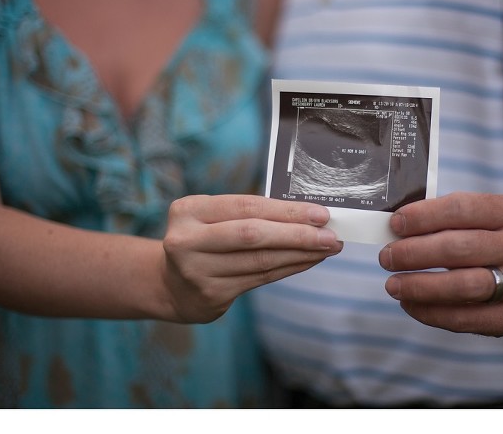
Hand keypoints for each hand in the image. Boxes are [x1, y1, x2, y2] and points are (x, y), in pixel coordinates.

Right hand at [162, 194, 342, 322]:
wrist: (171, 284)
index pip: (246, 206)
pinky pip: (260, 278)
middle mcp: (187, 240)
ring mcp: (196, 271)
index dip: (286, 211)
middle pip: (252, 234)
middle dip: (297, 234)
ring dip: (300, 254)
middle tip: (331, 235)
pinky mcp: (210, 295)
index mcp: (188, 210)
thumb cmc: (204, 240)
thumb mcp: (213, 218)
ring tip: (327, 247)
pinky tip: (308, 261)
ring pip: (260, 260)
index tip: (320, 214)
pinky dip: (289, 268)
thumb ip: (249, 214)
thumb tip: (307, 214)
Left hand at [379, 192, 502, 335]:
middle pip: (459, 249)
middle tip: (386, 257)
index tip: (395, 224)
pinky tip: (409, 304)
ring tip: (393, 284)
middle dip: (415, 253)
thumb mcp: (475, 216)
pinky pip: (465, 318)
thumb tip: (394, 227)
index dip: (424, 216)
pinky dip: (431, 312)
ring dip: (420, 286)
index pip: (461, 209)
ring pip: (463, 285)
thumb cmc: (486, 237)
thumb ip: (440, 218)